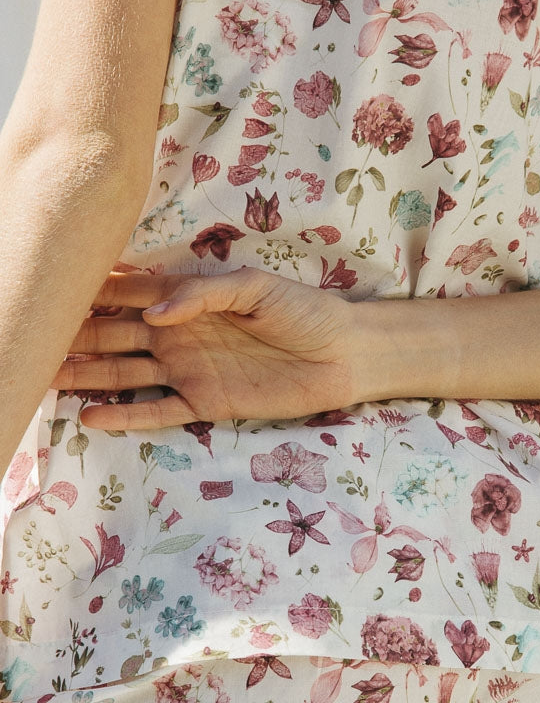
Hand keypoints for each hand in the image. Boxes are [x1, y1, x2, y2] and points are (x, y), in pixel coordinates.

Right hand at [53, 267, 359, 429]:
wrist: (342, 355)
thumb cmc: (303, 311)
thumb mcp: (256, 287)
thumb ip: (204, 295)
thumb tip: (155, 314)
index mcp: (188, 299)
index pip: (130, 292)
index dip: (93, 290)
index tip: (52, 286)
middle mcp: (178, 334)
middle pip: (115, 334)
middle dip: (76, 334)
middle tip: (33, 337)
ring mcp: (188, 369)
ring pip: (125, 372)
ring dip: (87, 374)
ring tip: (46, 377)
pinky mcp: (204, 403)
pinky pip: (156, 410)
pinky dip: (125, 414)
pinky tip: (90, 416)